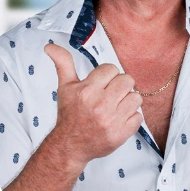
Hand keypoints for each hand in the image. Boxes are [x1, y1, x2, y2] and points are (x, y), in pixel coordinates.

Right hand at [44, 44, 142, 167]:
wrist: (70, 145)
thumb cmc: (69, 113)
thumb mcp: (65, 86)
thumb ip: (63, 63)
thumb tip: (50, 45)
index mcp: (87, 90)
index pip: (112, 68)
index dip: (108, 75)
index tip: (102, 83)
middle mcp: (101, 104)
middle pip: (127, 80)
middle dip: (120, 85)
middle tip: (111, 93)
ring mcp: (112, 121)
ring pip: (136, 98)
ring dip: (128, 100)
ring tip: (117, 105)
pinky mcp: (121, 134)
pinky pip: (139, 117)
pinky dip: (131, 117)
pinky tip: (119, 118)